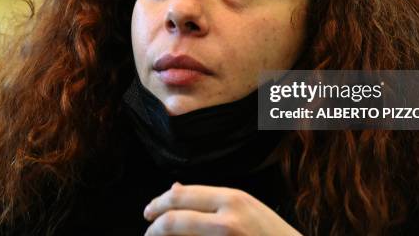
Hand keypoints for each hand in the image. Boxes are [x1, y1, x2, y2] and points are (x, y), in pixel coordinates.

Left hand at [143, 182, 301, 235]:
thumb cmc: (270, 234)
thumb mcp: (243, 207)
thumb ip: (209, 199)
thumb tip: (174, 188)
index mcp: (231, 199)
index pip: (181, 196)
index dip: (158, 204)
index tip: (148, 212)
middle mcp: (227, 219)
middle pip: (174, 220)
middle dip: (154, 228)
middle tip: (148, 234)